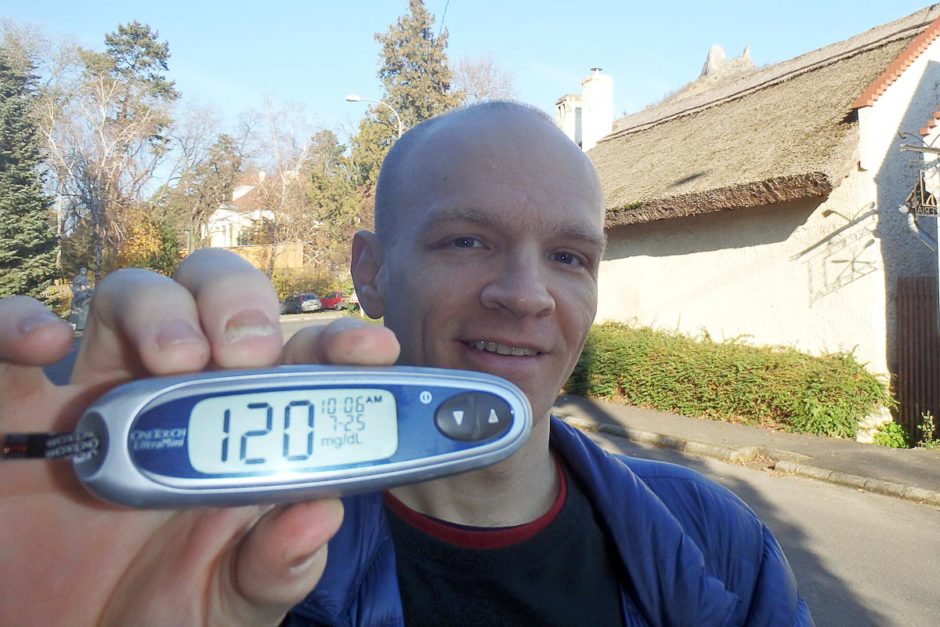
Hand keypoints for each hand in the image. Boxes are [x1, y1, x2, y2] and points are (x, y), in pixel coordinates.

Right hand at [0, 250, 398, 625]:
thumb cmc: (155, 619)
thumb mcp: (227, 609)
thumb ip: (274, 570)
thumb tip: (320, 514)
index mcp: (242, 437)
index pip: (298, 362)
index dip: (338, 344)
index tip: (371, 348)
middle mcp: (177, 401)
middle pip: (216, 300)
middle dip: (241, 302)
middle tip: (247, 351)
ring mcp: (97, 399)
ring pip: (130, 296)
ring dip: (158, 306)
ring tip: (174, 359)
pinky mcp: (15, 415)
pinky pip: (6, 344)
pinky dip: (18, 321)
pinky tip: (42, 345)